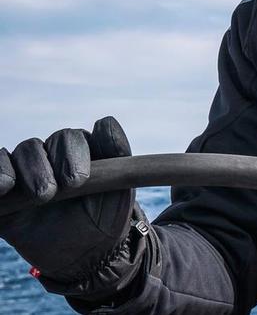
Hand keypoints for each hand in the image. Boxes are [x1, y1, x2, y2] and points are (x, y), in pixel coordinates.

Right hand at [0, 116, 137, 293]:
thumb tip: (104, 122)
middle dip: (58, 160)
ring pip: (26, 150)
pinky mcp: (7, 192)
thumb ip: (118, 156)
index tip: (80, 180)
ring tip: (42, 195)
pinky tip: (4, 186)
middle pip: (56, 140)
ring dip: (31, 168)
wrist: (82, 258)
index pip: (82, 135)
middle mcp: (58, 155)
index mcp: (89, 152)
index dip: (79, 151)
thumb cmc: (104, 221)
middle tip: (63, 188)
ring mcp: (31, 170)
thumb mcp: (120, 192)